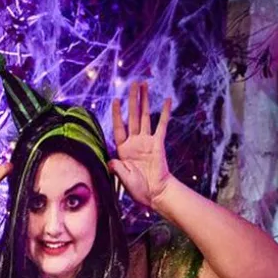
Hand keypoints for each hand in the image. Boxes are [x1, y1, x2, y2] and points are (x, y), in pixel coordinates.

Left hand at [110, 80, 173, 209]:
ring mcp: (147, 141)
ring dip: (145, 101)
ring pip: (145, 117)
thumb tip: (110, 161)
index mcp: (123, 150)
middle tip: (133, 83)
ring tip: (145, 85)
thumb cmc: (137, 188)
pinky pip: (162, 125)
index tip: (115, 100)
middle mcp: (134, 142)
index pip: (118, 127)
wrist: (154, 193)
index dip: (116, 114)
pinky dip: (165, 113)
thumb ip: (116, 168)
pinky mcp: (158, 143)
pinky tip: (167, 100)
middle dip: (132, 100)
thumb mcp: (122, 178)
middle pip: (132, 116)